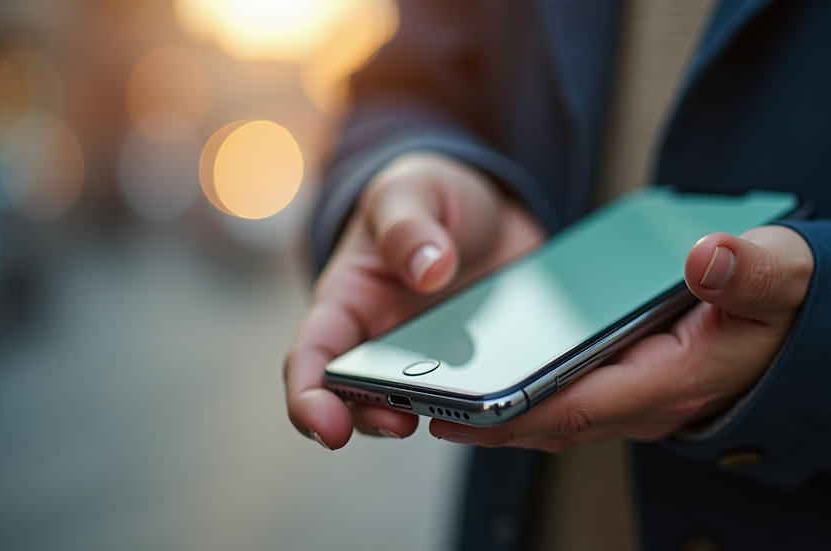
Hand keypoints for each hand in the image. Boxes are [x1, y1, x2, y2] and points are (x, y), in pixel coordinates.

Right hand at [284, 152, 543, 448]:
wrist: (490, 211)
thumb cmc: (426, 200)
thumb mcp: (410, 190)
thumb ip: (408, 224)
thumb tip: (429, 269)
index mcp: (348, 303)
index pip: (312, 357)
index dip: (308, 398)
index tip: (328, 426)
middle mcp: (381, 345)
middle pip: (362, 400)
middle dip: (374, 420)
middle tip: (402, 422)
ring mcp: (433, 365)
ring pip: (428, 409)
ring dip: (443, 416)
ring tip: (469, 410)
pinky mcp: (481, 371)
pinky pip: (486, 397)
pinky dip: (498, 402)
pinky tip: (523, 393)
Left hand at [429, 225, 813, 451]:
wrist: (812, 327)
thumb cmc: (794, 302)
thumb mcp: (787, 273)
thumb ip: (753, 270)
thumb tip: (709, 258)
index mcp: (679, 377)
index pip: (584, 404)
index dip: (521, 410)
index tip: (466, 409)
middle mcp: (654, 399)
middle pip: (558, 421)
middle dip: (494, 420)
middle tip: (430, 407)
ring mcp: (643, 397)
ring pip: (561, 416)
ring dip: (505, 413)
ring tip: (446, 398)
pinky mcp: (636, 385)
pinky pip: (574, 399)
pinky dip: (531, 397)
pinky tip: (496, 378)